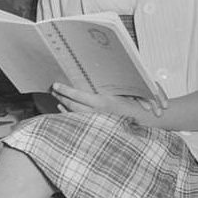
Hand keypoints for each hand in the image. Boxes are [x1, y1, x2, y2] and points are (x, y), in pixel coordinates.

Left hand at [50, 82, 166, 118]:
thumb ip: (106, 84)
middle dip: (61, 96)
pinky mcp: (98, 125)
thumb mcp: (122, 90)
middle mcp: (97, 113)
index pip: (77, 96)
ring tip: (56, 97)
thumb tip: (93, 72)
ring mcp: (97, 120)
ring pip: (74, 113)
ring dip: (63, 105)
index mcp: (102, 102)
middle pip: (72, 105)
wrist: (145, 121)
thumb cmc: (135, 103)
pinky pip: (79, 119)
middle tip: (53, 89)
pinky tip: (63, 108)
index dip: (65, 90)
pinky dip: (69, 113)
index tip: (55, 85)